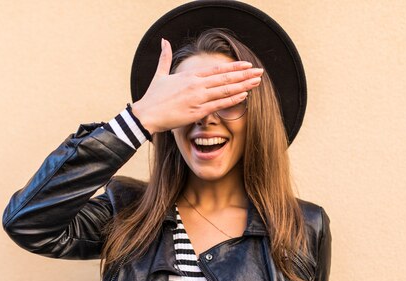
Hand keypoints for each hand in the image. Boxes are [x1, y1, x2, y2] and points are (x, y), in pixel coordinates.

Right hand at [131, 38, 262, 134]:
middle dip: (244, 74)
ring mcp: (197, 97)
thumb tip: (164, 41)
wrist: (146, 115)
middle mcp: (196, 84)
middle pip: (225, 78)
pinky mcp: (196, 111)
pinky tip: (244, 95)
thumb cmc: (153, 97)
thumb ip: (165, 57)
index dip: (234, 67)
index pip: (216, 69)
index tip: (247, 65)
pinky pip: (218, 104)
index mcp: (189, 76)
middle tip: (259, 72)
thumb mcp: (160, 75)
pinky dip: (232, 99)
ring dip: (242, 85)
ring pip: (225, 90)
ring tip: (256, 82)